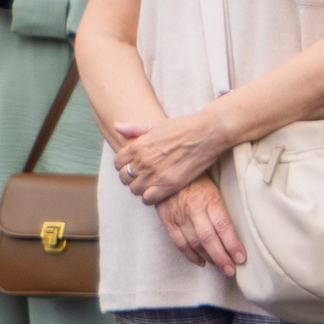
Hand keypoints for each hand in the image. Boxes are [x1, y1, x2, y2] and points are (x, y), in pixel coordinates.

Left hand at [111, 104, 230, 204]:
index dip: (124, 165)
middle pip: (124, 178)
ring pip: (134, 190)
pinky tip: (157, 192)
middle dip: (131, 178)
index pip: (118, 163)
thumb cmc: (182, 126)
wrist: (206, 133)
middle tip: (142, 177)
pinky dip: (150, 198)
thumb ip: (134, 129)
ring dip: (140, 188)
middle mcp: (143, 161)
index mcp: (137, 146)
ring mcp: (155, 174)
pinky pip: (148, 199)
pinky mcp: (168, 185)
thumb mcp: (155, 125)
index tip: (133, 166)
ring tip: (150, 184)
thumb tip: (116, 126)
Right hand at [159, 179, 244, 272]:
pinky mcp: (168, 221)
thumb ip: (221, 206)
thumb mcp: (213, 185)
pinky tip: (201, 262)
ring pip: (194, 243)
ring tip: (221, 268)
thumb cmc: (194, 178)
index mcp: (208, 198)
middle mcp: (194, 209)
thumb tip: (234, 231)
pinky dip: (191, 255)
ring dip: (209, 258)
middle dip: (221, 257)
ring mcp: (179, 216)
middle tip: (231, 270)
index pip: (223, 225)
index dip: (232, 244)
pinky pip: (179, 242)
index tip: (241, 257)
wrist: (164, 170)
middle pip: (209, 238)